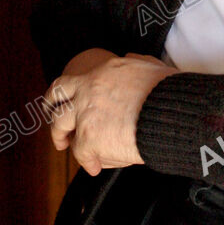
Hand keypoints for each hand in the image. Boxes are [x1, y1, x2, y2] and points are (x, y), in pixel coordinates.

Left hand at [43, 53, 177, 175]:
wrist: (171, 114)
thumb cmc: (168, 93)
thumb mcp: (150, 65)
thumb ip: (136, 60)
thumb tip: (131, 57)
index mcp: (103, 72)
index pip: (71, 80)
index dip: (63, 94)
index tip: (62, 103)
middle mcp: (88, 90)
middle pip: (55, 97)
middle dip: (52, 111)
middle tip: (59, 124)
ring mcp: (85, 115)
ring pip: (59, 126)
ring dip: (62, 138)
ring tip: (68, 147)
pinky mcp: (89, 139)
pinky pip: (80, 153)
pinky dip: (87, 161)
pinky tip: (94, 167)